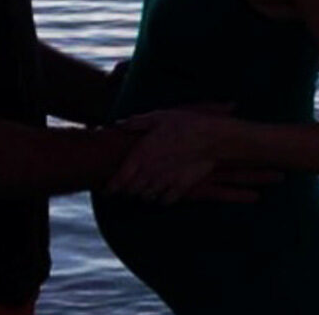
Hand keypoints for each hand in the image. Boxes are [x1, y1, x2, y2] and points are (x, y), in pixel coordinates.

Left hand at [104, 108, 228, 203]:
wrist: (212, 138)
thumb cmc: (184, 124)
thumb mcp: (158, 117)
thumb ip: (136, 123)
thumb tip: (119, 124)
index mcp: (141, 155)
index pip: (119, 180)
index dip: (110, 187)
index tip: (106, 191)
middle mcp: (150, 172)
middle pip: (131, 191)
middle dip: (128, 189)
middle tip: (128, 185)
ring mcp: (165, 182)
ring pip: (146, 197)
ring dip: (144, 193)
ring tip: (145, 186)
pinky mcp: (180, 188)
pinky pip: (164, 201)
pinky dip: (161, 198)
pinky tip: (163, 190)